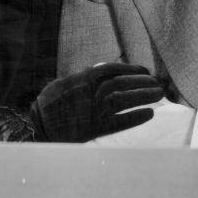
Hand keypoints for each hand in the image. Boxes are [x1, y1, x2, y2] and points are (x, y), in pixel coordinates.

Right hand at [29, 62, 163, 142]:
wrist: (40, 125)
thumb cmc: (51, 103)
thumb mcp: (65, 83)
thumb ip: (84, 77)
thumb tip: (99, 70)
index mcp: (83, 79)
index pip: (113, 70)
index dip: (132, 69)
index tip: (145, 70)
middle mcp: (90, 93)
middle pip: (122, 83)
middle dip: (142, 82)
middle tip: (158, 83)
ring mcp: (93, 111)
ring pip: (124, 100)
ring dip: (143, 96)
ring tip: (158, 94)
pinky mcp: (94, 128)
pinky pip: (119, 123)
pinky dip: (135, 117)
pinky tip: (149, 114)